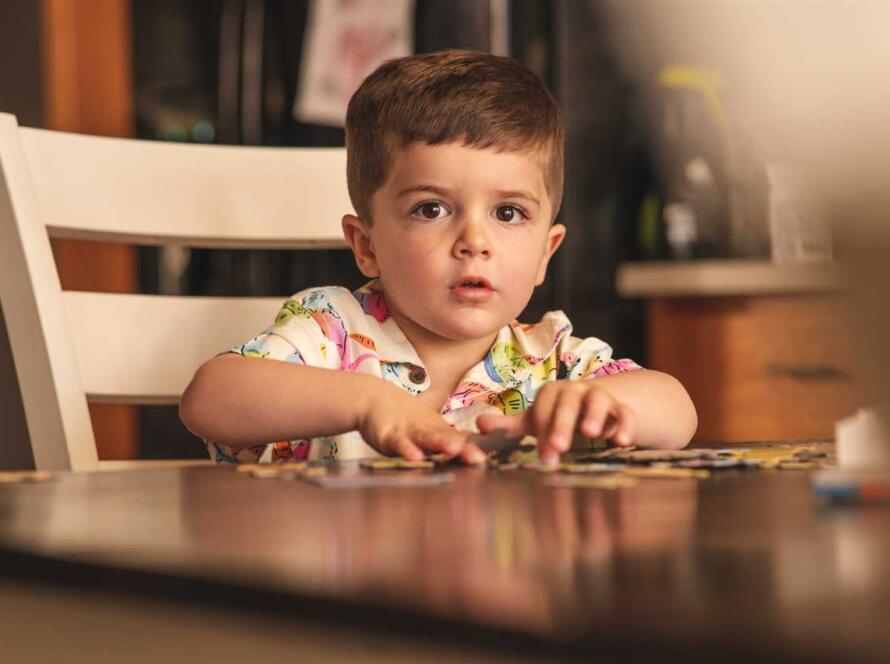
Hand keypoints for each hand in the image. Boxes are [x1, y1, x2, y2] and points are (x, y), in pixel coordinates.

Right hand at [359, 383, 486, 463]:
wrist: (374, 399)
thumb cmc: (405, 419)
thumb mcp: (429, 430)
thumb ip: (449, 440)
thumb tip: (476, 451)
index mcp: (440, 430)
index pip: (462, 440)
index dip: (477, 449)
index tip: (494, 459)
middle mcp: (428, 430)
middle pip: (448, 438)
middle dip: (465, 448)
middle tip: (480, 458)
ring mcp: (408, 432)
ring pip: (426, 437)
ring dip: (440, 442)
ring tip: (454, 448)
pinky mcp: (388, 435)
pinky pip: (398, 443)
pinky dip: (406, 450)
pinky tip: (415, 457)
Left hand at [476, 381, 634, 464]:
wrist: (596, 407)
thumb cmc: (559, 416)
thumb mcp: (536, 421)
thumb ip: (510, 426)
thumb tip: (478, 425)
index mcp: (552, 394)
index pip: (544, 407)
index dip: (542, 428)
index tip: (544, 455)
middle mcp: (575, 391)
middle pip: (568, 402)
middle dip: (563, 424)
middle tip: (558, 448)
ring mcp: (599, 397)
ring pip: (598, 400)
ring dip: (594, 416)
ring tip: (590, 434)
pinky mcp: (620, 408)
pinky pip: (624, 412)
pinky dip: (625, 425)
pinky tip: (622, 442)